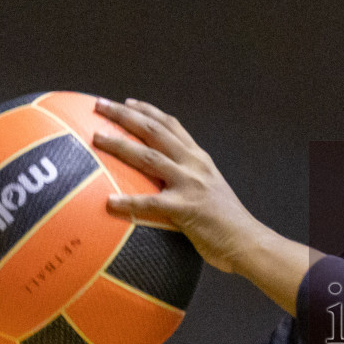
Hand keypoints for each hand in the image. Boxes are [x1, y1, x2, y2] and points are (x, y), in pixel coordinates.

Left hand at [91, 98, 270, 273]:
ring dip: (120, 145)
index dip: (147, 110)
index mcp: (199, 158)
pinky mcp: (186, 208)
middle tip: (99, 105)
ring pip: (149, 157)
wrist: (248, 241)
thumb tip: (161, 184)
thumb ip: (187, 180)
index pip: (171, 125)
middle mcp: (194, 164)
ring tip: (96, 137)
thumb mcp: (209, 189)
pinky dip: (128, 202)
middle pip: (155, 130)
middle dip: (125, 115)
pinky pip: (150, 203)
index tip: (126, 102)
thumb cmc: (225, 223)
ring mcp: (190, 184)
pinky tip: (109, 202)